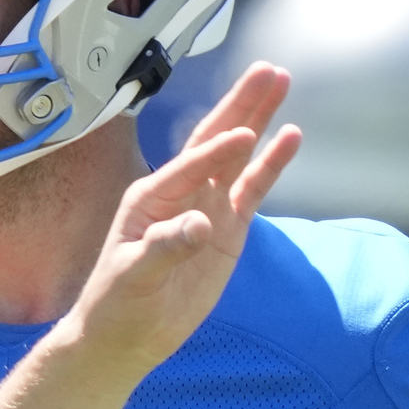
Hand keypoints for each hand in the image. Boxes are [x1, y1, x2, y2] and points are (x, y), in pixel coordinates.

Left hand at [61, 63, 299, 375]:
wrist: (126, 337)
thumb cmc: (117, 303)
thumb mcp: (133, 277)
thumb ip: (166, 248)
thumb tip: (202, 226)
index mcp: (151, 196)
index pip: (190, 165)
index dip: (217, 151)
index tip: (244, 136)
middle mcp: (180, 192)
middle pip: (216, 140)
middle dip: (241, 106)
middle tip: (269, 71)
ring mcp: (207, 208)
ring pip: (238, 156)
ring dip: (259, 121)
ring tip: (281, 84)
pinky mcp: (227, 229)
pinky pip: (252, 190)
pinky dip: (271, 164)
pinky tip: (290, 137)